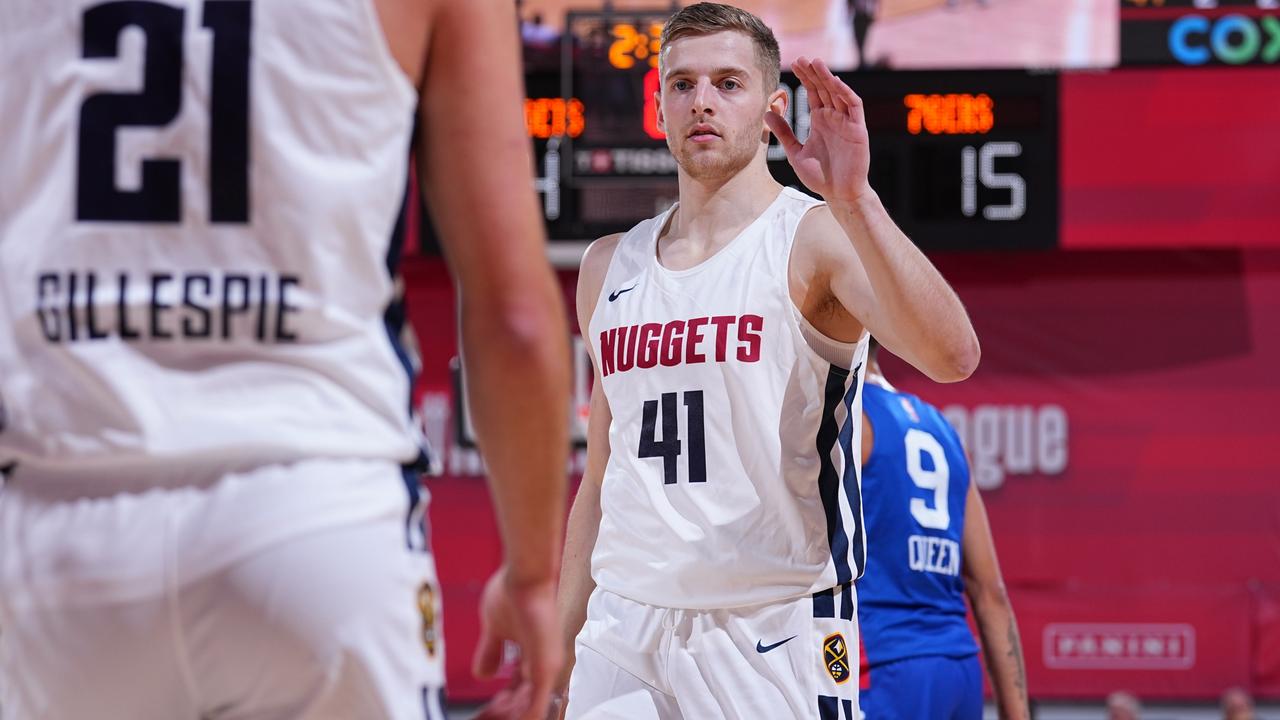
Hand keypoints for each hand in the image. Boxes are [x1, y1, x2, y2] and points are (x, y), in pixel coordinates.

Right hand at [473, 566, 562, 719]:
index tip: (488, 706)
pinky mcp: (545, 669)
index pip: (520, 692)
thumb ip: (491, 652)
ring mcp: (546, 668)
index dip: (503, 703)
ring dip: (509, 714)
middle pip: (525, 703)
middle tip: (487, 713)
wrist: (524, 576)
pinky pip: (534, 708)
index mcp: (533, 657)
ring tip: (490, 713)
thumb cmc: (513, 593)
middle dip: (504, 711)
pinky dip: (521, 716)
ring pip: (530, 709)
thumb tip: (482, 674)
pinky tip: (505, 717)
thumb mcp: (494, 630)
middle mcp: (544, 665)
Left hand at [764, 57, 871, 202]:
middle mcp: (834, 118)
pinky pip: (853, 106)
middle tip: (802, 58)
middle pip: (824, 89)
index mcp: (820, 121)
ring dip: (828, 78)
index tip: (794, 64)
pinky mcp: (858, 130)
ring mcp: (847, 122)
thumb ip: (783, 132)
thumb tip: (767, 112)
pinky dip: (845, 93)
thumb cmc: (820, 176)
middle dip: (814, 73)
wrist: (839, 194)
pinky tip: (835, 82)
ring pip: (838, 93)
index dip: (805, 78)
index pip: (813, 93)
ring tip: (816, 63)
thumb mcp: (795, 152)